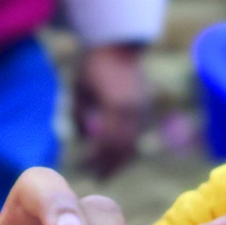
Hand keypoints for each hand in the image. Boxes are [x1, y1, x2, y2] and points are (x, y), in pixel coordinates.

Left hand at [74, 44, 149, 178]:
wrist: (118, 46)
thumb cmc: (92, 66)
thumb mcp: (80, 89)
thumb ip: (82, 114)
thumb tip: (87, 137)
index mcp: (116, 105)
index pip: (107, 140)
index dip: (96, 157)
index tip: (84, 167)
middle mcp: (133, 110)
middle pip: (123, 146)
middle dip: (110, 164)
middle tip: (97, 178)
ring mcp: (142, 109)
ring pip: (133, 143)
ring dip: (120, 159)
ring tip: (107, 173)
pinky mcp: (145, 108)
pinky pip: (136, 134)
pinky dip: (126, 148)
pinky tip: (116, 156)